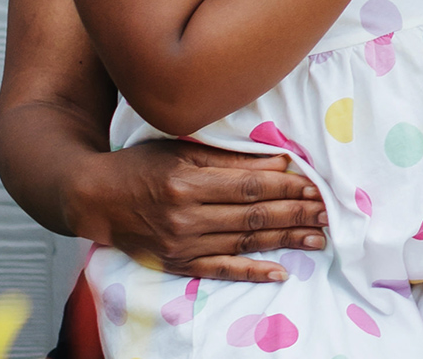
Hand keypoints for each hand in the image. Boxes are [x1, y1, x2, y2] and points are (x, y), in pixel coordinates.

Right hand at [64, 141, 328, 281]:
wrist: (94, 200)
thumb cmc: (140, 167)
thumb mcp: (182, 151)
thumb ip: (231, 159)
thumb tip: (280, 161)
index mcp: (188, 183)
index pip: (249, 187)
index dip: (286, 187)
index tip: (315, 187)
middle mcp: (185, 217)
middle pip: (252, 217)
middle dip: (295, 214)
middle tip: (327, 213)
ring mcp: (182, 245)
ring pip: (244, 243)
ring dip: (285, 242)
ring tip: (318, 238)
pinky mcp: (178, 263)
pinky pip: (221, 270)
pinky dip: (252, 272)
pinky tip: (279, 272)